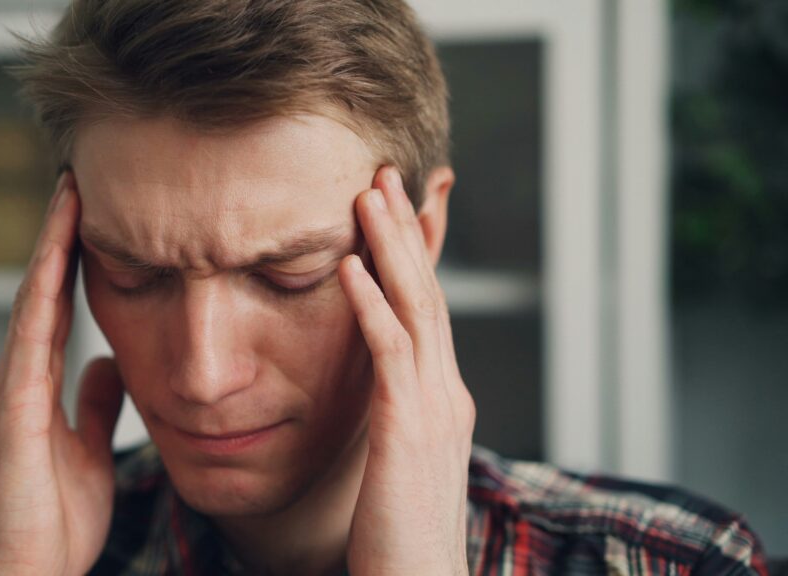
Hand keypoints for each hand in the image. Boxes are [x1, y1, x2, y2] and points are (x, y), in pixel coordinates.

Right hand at [0, 173, 125, 575]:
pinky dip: (42, 296)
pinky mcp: (14, 408)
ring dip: (49, 249)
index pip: (58, 306)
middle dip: (59, 237)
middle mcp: (19, 376)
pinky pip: (30, 340)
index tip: (93, 215)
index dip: (72, 260)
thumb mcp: (89, 448)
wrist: (27, 568)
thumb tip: (109, 363)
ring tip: (69, 198)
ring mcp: (12, 388)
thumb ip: (95, 404)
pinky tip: (53, 260)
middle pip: (41, 291)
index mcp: (38, 383)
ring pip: (32, 302)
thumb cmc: (53, 518)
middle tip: (77, 183)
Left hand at [339, 166, 475, 575]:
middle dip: (405, 230)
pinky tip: (347, 268)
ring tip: (367, 196)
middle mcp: (447, 393)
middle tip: (382, 174)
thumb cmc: (400, 536)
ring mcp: (433, 409)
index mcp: (443, 398)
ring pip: (415, 308)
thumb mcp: (401, 462)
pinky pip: (388, 354)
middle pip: (428, 292)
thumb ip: (395, 416)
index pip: (429, 310)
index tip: (392, 208)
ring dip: (390, 248)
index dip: (413, 255)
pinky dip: (370, 306)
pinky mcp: (407, 431)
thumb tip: (377, 390)